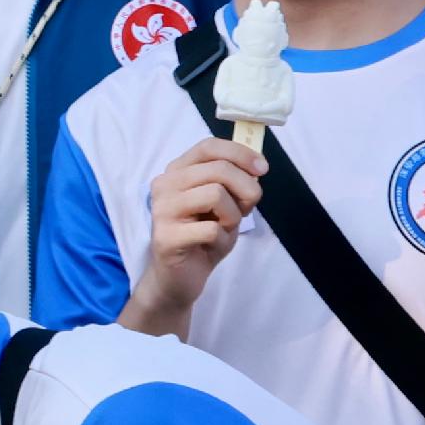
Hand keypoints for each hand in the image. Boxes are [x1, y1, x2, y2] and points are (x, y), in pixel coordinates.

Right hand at [128, 137, 263, 336]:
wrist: (179, 278)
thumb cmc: (202, 237)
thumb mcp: (223, 204)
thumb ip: (233, 183)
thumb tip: (256, 167)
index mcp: (177, 172)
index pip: (208, 146)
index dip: (240, 153)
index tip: (263, 169)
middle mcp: (164, 185)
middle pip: (218, 169)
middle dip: (246, 189)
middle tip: (247, 208)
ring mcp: (161, 210)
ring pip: (215, 194)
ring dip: (232, 215)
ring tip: (224, 227)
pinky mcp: (165, 237)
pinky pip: (210, 228)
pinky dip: (221, 238)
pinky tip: (211, 244)